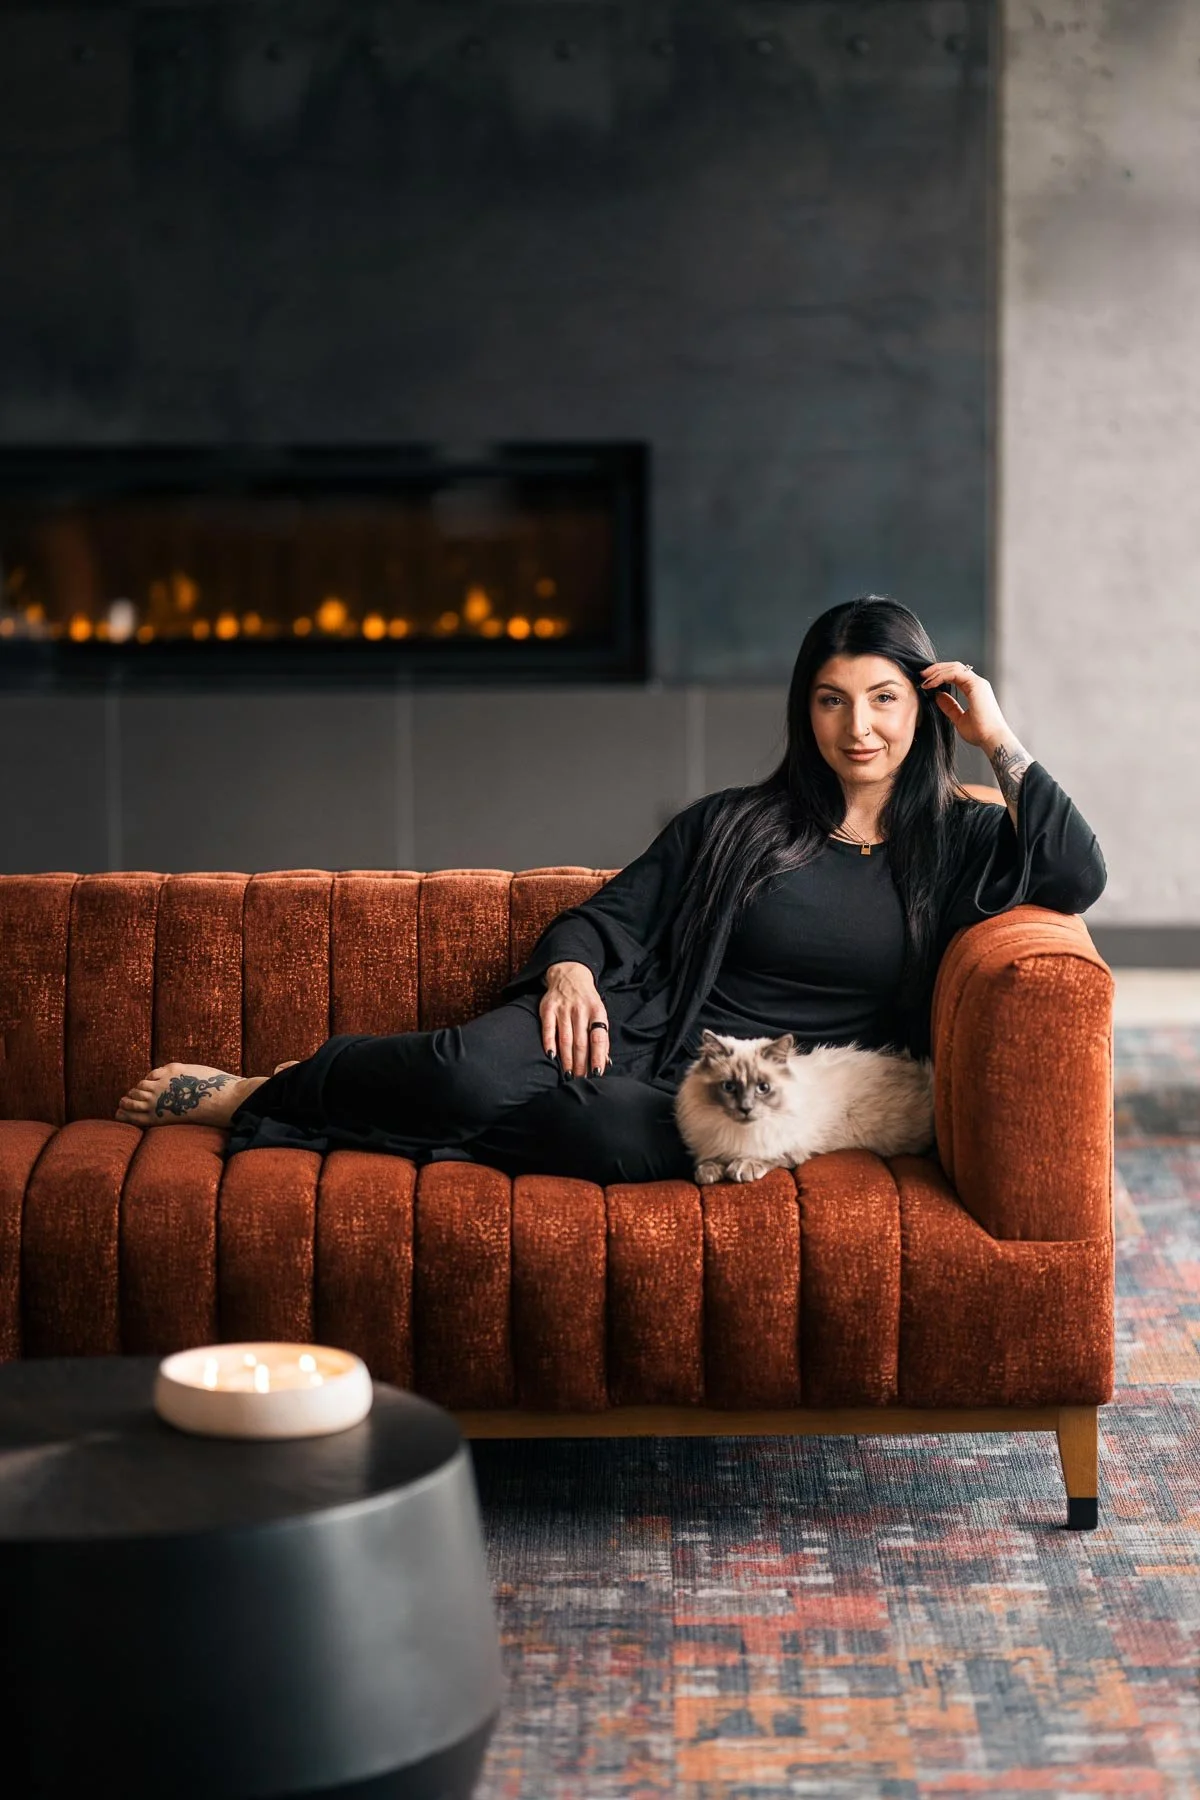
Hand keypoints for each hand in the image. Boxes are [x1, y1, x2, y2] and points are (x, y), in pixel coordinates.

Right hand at [540, 963, 610, 1077]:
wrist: (569, 975)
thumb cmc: (587, 1001)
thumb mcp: (599, 1014)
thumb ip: (601, 1037)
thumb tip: (604, 1062)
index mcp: (597, 1011)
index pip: (599, 1038)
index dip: (598, 1056)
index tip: (597, 1073)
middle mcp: (580, 1009)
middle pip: (581, 1042)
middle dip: (581, 1063)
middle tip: (580, 1079)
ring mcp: (563, 1008)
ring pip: (565, 1038)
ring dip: (567, 1058)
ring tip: (569, 1073)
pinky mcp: (548, 1008)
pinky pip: (548, 1028)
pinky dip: (549, 1043)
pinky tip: (552, 1057)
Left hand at [920, 661, 1008, 749]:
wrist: (992, 739)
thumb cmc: (980, 733)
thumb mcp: (959, 718)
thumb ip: (950, 706)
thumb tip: (938, 696)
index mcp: (974, 690)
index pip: (955, 675)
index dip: (940, 675)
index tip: (926, 681)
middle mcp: (977, 684)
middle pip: (954, 667)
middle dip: (936, 669)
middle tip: (921, 674)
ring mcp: (978, 683)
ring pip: (954, 667)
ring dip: (937, 671)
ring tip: (924, 678)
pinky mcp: (976, 685)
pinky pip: (955, 673)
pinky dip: (941, 675)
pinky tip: (931, 682)